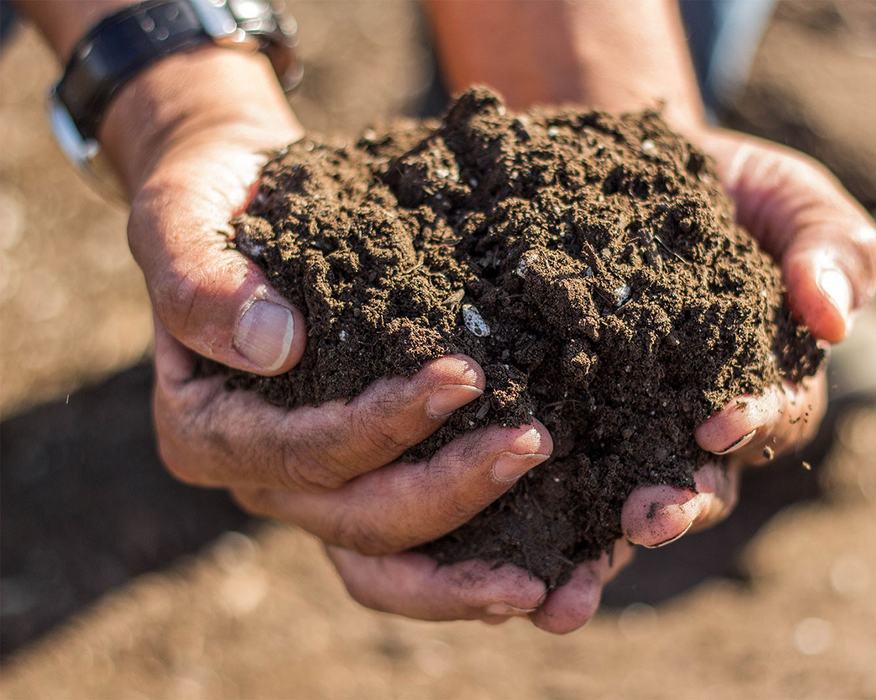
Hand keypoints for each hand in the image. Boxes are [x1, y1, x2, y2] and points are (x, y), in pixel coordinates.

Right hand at [104, 49, 555, 621]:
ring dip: (465, 572)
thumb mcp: (181, 217)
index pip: (305, 450)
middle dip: (450, 493)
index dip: (385, 426)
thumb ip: (201, 281)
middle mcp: (264, 478)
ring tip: (544, 570)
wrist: (249, 205)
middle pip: (359, 521)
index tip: (464, 377)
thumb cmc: (212, 204)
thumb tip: (275, 347)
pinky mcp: (367, 479)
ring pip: (387, 564)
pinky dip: (472, 564)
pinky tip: (546, 560)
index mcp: (207, 431)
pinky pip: (416, 546)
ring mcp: (317, 490)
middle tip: (534, 444)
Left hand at [517, 127, 875, 632]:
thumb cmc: (722, 188)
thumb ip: (828, 247)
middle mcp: (691, 427)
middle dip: (674, 508)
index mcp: (761, 381)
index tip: (718, 424)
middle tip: (649, 519)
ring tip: (559, 602)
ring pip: (615, 510)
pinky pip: (545, 485)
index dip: (752, 423)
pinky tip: (494, 563)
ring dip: (594, 559)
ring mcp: (623, 432)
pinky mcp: (558, 425)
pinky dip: (525, 530)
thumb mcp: (787, 199)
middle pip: (694, 486)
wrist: (625, 168)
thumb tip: (835, 318)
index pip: (771, 417)